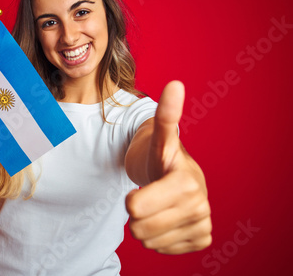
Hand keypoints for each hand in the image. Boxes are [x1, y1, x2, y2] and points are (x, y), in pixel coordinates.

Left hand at [126, 81, 211, 253]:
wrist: (174, 176)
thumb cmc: (159, 156)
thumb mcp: (158, 137)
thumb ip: (164, 116)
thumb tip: (175, 84)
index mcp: (186, 183)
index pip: (136, 209)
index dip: (132, 200)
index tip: (142, 188)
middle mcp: (199, 205)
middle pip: (139, 227)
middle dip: (137, 214)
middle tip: (148, 195)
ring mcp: (202, 224)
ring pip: (148, 241)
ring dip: (147, 225)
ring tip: (158, 205)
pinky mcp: (201, 239)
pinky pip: (162, 249)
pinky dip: (159, 237)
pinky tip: (167, 217)